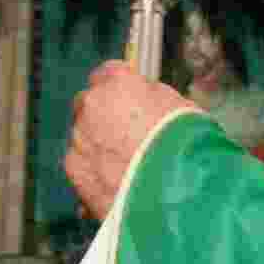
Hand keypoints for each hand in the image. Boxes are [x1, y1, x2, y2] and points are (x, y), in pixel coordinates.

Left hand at [65, 60, 192, 219]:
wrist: (178, 189)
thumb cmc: (188, 145)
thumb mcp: (179, 108)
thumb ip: (151, 100)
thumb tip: (144, 102)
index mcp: (119, 83)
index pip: (108, 73)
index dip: (119, 90)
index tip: (127, 102)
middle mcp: (92, 105)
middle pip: (89, 104)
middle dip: (102, 117)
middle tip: (125, 137)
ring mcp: (80, 138)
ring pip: (82, 137)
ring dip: (98, 147)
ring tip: (124, 168)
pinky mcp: (75, 170)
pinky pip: (81, 167)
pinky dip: (93, 174)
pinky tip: (115, 186)